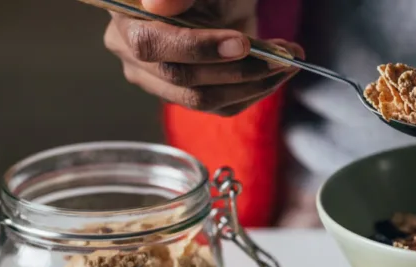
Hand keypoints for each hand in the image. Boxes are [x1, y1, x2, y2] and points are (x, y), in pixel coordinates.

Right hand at [103, 0, 303, 115]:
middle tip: (281, 57)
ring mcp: (158, 80)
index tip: (243, 43)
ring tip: (288, 62)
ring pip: (203, 99)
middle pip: (181, 78)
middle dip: (238, 69)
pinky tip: (277, 73)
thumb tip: (159, 4)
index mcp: (127, 18)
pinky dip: (256, 92)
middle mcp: (133, 54)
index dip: (198, 48)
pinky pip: (221, 107)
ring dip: (254, 83)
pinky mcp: (186, 97)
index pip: (151, 44)